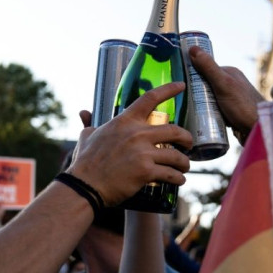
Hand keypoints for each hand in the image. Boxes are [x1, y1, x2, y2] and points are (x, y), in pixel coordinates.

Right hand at [68, 83, 192, 206]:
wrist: (85, 187)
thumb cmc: (85, 163)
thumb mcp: (86, 138)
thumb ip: (90, 124)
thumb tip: (84, 113)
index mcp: (125, 122)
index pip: (150, 98)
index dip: (168, 89)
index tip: (181, 85)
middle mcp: (137, 134)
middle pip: (174, 130)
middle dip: (187, 138)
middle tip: (188, 144)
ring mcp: (143, 153)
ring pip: (177, 155)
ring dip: (184, 162)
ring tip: (184, 167)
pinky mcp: (146, 171)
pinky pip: (171, 174)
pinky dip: (178, 178)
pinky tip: (179, 180)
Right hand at [189, 46, 262, 143]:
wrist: (259, 130)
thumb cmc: (243, 106)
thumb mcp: (223, 84)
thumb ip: (209, 67)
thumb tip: (193, 48)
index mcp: (230, 73)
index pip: (206, 69)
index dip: (193, 75)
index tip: (181, 83)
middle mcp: (232, 84)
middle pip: (206, 85)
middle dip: (195, 92)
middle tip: (183, 100)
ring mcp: (232, 99)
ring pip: (209, 99)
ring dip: (201, 104)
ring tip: (189, 111)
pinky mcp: (231, 113)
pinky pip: (214, 110)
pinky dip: (207, 114)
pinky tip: (200, 119)